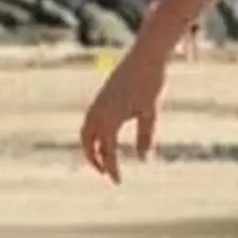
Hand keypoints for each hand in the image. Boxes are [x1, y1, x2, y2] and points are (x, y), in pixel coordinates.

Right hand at [78, 46, 169, 182]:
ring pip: (87, 131)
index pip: (107, 151)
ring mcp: (98, 103)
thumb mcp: (150, 113)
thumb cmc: (150, 83)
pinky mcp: (102, 96)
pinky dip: (95, 134)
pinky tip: (108, 138)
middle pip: (88, 143)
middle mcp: (98, 112)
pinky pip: (91, 120)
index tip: (118, 182)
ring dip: (92, 147)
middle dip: (94, 160)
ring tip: (105, 159)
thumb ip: (145, 137)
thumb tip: (142, 159)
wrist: (146, 55)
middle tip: (106, 173)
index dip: (111, 168)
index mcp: (109, 119)